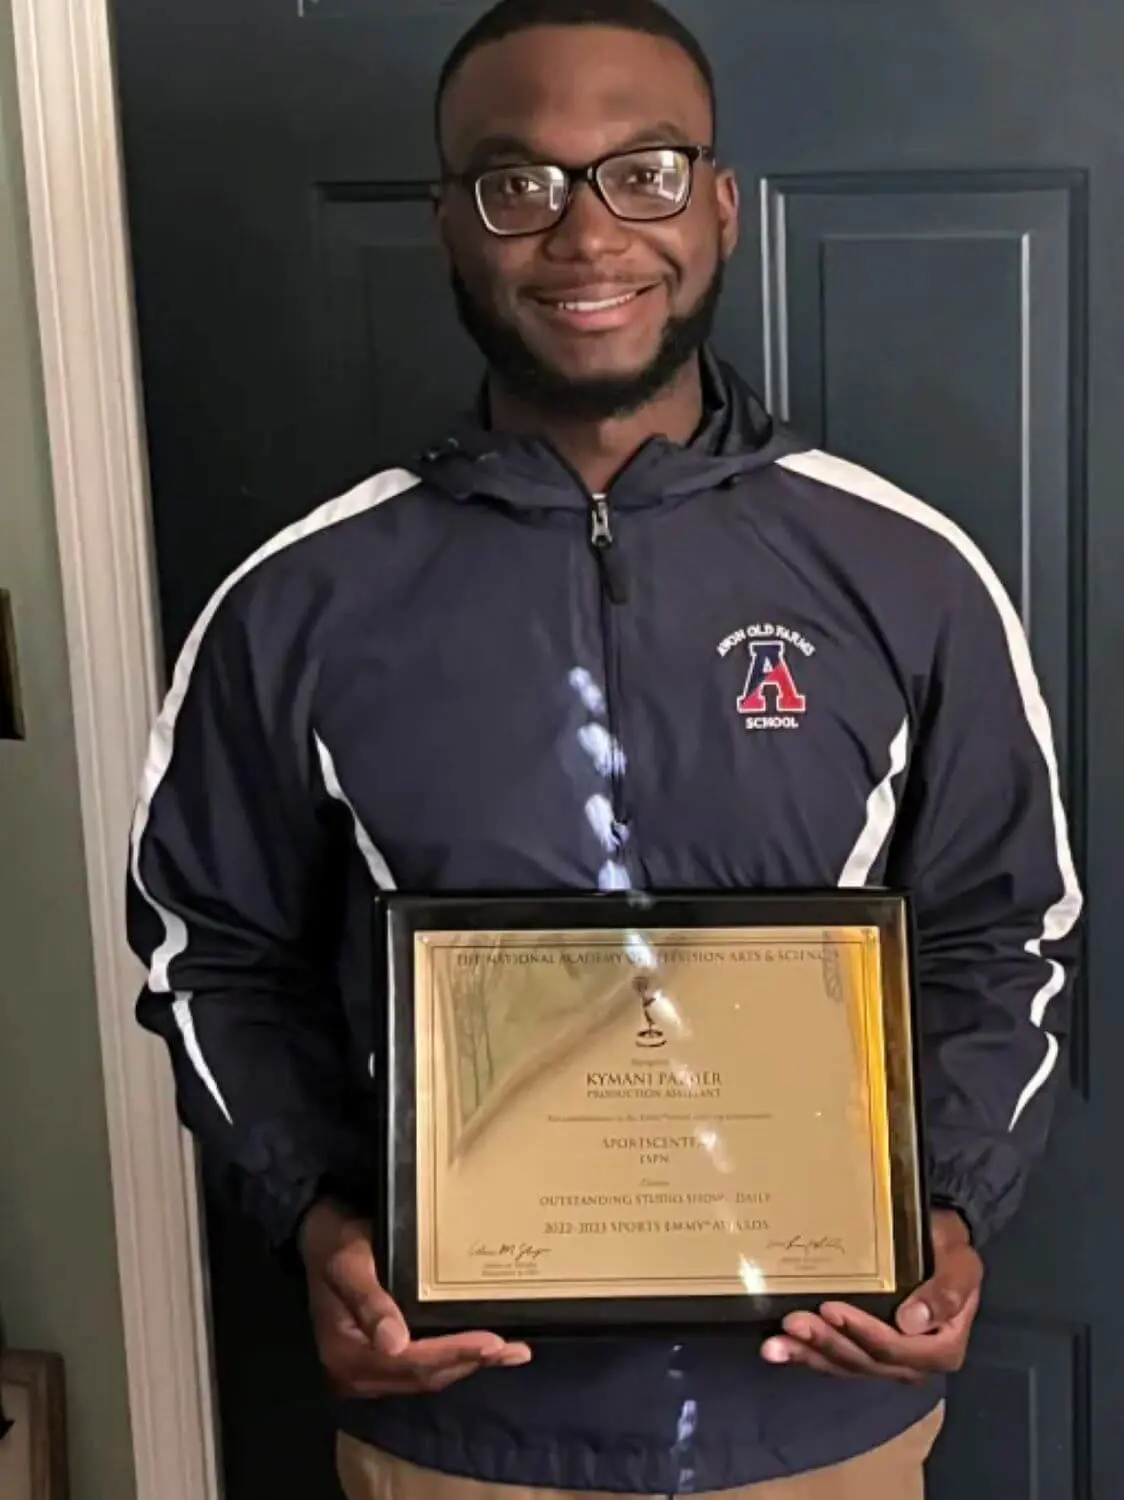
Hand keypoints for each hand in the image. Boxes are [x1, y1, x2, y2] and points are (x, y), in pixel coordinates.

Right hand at [299, 1200, 531, 1396]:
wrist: (319, 1235)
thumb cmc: (336, 1242)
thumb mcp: (349, 1262)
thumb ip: (370, 1301)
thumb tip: (395, 1344)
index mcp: (346, 1355)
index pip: (410, 1363)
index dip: (453, 1354)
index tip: (492, 1343)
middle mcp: (355, 1374)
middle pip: (423, 1376)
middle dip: (470, 1362)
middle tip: (514, 1350)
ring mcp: (367, 1372)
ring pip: (426, 1377)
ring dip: (467, 1364)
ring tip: (510, 1352)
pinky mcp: (378, 1362)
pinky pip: (420, 1368)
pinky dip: (452, 1359)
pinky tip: (480, 1350)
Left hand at [760, 1209, 981, 1382]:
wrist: (939, 1243)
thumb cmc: (949, 1249)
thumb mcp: (961, 1263)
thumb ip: (947, 1291)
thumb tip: (911, 1322)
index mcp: (940, 1348)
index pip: (896, 1348)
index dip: (862, 1333)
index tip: (830, 1308)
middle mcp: (912, 1362)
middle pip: (864, 1360)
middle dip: (827, 1342)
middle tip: (793, 1320)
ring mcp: (886, 1359)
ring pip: (844, 1364)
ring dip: (809, 1353)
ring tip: (775, 1344)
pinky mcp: (863, 1348)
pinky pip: (834, 1358)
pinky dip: (806, 1354)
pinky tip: (777, 1349)